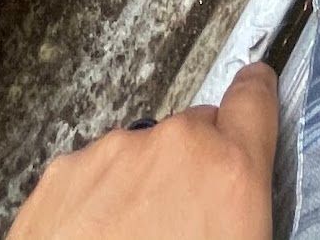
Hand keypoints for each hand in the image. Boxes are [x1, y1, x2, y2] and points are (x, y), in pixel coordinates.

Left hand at [8, 62, 277, 239]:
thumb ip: (244, 219)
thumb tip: (241, 217)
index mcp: (230, 176)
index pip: (255, 100)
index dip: (256, 99)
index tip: (255, 94)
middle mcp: (173, 150)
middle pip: (195, 135)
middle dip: (193, 171)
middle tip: (185, 226)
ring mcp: (113, 155)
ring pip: (142, 156)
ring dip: (143, 188)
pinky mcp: (63, 173)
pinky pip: (95, 173)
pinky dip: (98, 201)